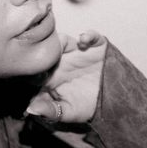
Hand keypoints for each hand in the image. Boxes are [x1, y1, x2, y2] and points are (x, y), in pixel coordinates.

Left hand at [26, 30, 106, 147]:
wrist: (116, 102)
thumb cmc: (88, 107)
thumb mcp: (70, 112)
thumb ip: (51, 111)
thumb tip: (30, 109)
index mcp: (50, 76)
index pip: (34, 68)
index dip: (31, 68)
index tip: (35, 72)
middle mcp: (61, 62)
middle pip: (46, 50)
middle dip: (43, 49)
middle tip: (46, 57)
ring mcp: (76, 53)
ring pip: (63, 40)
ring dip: (61, 40)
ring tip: (62, 47)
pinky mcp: (95, 47)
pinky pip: (90, 36)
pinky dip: (88, 35)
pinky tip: (84, 41)